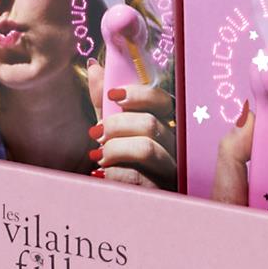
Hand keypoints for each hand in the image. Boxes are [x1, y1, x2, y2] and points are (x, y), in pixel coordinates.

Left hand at [85, 58, 177, 188]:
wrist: (115, 201)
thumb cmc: (117, 160)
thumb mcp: (109, 129)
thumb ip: (103, 101)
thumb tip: (95, 67)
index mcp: (164, 123)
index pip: (162, 100)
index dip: (138, 94)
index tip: (113, 95)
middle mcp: (173, 144)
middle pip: (151, 123)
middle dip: (117, 125)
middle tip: (97, 133)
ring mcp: (170, 170)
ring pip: (147, 149)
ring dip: (115, 148)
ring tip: (98, 154)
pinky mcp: (160, 193)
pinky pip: (138, 177)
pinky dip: (115, 172)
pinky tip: (104, 174)